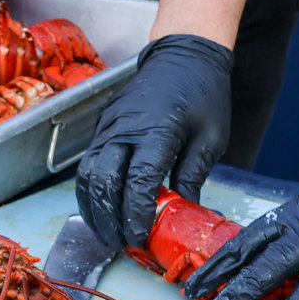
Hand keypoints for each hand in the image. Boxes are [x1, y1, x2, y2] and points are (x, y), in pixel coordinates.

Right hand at [75, 35, 232, 251]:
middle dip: (110, 218)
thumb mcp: (211, 136)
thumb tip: (182, 210)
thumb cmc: (203, 94)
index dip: (135, 212)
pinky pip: (86, 165)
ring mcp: (108, 127)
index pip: (138, 179)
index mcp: (158, 129)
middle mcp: (125, 128)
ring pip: (87, 175)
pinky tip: (99, 211)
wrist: (183, 56)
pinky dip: (89, 193)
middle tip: (122, 244)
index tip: (139, 236)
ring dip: (94, 209)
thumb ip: (193, 174)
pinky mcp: (102, 128)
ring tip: (107, 235)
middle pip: (104, 180)